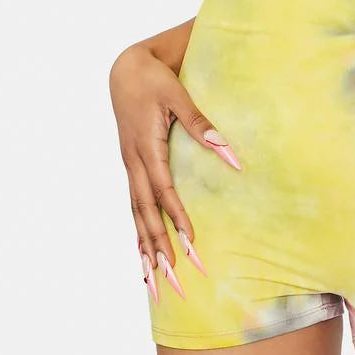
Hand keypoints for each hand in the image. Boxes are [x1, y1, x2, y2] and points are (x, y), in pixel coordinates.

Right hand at [108, 46, 240, 302]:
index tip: (192, 244)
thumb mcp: (178, 95)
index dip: (177, 218)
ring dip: (145, 251)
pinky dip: (137, 235)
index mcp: (147, 147)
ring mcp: (130, 167)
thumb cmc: (154, 79)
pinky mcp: (131, 168)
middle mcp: (134, 163)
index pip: (164, 191)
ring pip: (136, 217)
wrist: (125, 69)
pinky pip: (133, 208)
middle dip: (160, 249)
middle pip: (146, 214)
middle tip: (174, 281)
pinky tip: (142, 258)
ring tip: (154, 285)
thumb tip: (229, 152)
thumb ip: (200, 123)